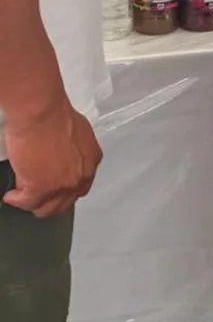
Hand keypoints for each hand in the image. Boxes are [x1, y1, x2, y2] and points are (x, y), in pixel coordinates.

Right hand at [2, 95, 101, 217]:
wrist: (42, 114)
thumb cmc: (55, 115)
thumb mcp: (77, 133)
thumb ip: (74, 150)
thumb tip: (64, 155)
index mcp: (91, 160)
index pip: (81, 185)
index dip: (66, 190)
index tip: (55, 188)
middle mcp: (81, 176)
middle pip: (66, 202)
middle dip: (51, 201)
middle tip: (38, 197)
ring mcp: (63, 185)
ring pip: (47, 208)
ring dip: (34, 204)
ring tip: (23, 198)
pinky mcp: (42, 188)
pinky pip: (27, 203)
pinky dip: (17, 200)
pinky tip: (11, 196)